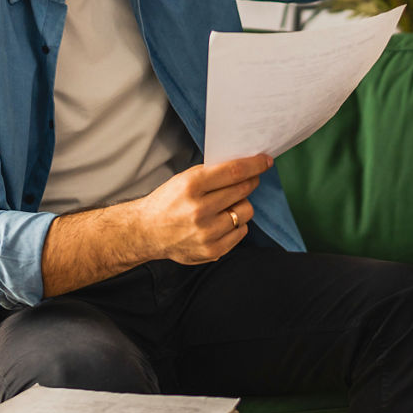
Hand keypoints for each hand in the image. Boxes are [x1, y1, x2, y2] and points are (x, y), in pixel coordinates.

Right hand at [132, 154, 269, 263]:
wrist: (147, 232)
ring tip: (227, 205)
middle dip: (250, 182)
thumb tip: (246, 165)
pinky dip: (236, 224)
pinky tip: (223, 221)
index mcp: (191, 187)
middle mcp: (198, 210)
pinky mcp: (211, 250)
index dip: (254, 165)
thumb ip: (213, 173)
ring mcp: (205, 233)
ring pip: (245, 211)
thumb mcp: (184, 179)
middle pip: (242, 190)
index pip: (233, 172)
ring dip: (241, 205)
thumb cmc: (168, 201)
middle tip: (249, 180)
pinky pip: (241, 232)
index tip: (265, 161)